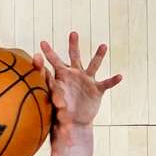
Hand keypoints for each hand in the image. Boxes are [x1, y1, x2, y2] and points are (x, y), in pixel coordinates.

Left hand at [33, 32, 121, 153]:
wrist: (74, 123)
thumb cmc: (59, 116)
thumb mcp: (49, 114)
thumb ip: (40, 108)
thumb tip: (36, 115)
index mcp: (61, 78)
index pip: (53, 64)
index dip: (48, 54)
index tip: (41, 44)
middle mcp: (74, 76)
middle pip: (73, 57)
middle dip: (73, 45)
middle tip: (73, 33)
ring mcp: (86, 81)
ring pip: (92, 65)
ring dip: (98, 56)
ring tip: (103, 46)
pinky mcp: (97, 89)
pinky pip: (106, 83)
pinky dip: (112, 80)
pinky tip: (119, 76)